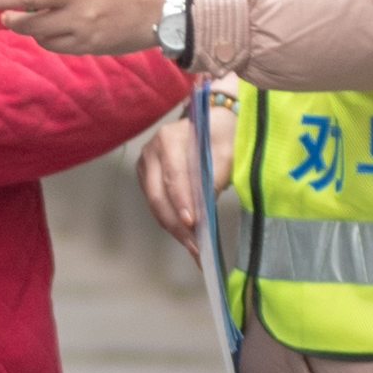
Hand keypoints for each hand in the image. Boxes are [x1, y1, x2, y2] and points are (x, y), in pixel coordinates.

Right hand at [138, 104, 234, 254]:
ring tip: (194, 247)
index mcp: (169, 137)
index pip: (174, 175)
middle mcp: (151, 150)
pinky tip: (186, 235)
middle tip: (195, 246)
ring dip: (174, 228)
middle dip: (177, 224)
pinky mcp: (147, 178)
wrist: (212, 125)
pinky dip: (170, 221)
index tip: (192, 222)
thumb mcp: (226, 152)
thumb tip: (204, 208)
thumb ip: (214, 177)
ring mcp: (146, 164)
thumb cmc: (222, 136)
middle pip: (158, 194)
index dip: (182, 200)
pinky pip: (156, 204)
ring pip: (155, 204)